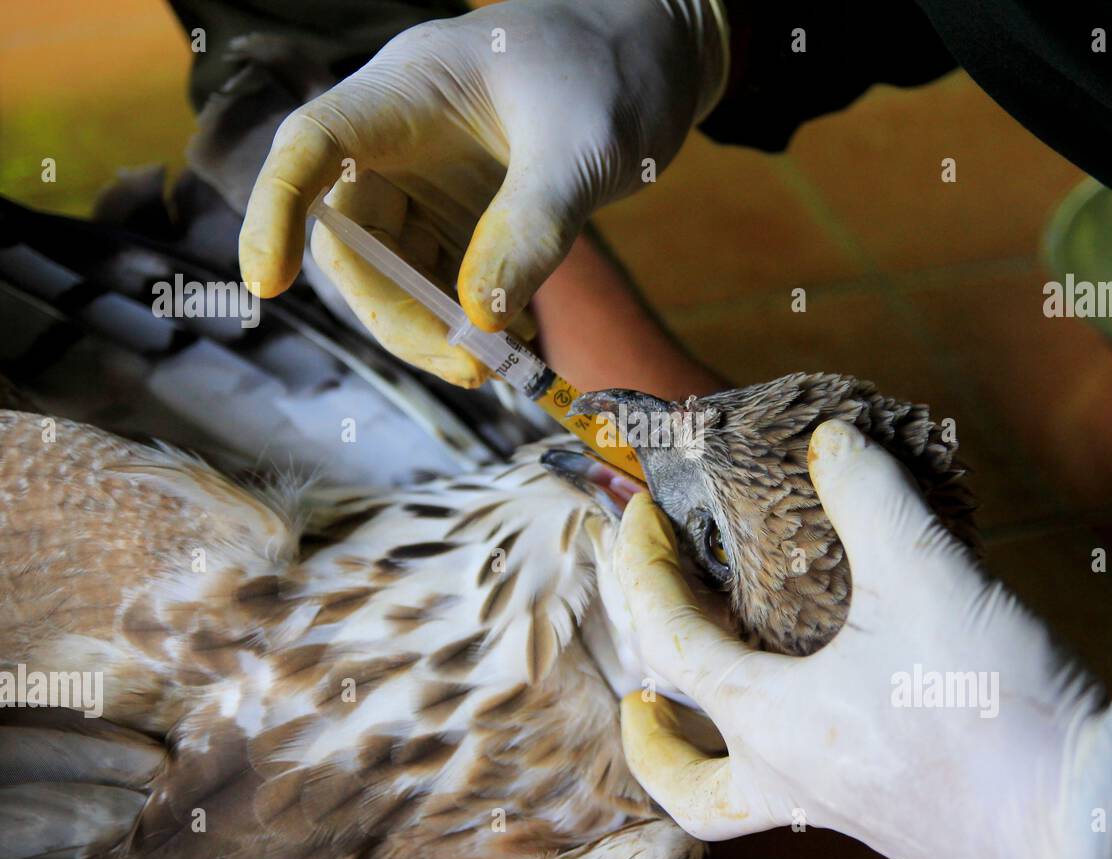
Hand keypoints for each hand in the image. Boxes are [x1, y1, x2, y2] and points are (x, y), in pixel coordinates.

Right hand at [239, 0, 728, 386]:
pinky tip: (519, 343)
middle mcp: (399, 140)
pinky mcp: (464, 214)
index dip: (275, 212)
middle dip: (399, 314)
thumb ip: (531, 228)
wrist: (659, 52)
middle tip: (472, 367)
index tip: (266, 285)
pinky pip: (444, 279)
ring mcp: (429, 181)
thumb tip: (481, 319)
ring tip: (502, 366)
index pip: (312, 146)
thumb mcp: (583, 147)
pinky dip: (472, 320)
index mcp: (405, 94)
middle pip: (353, 239)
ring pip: (395, 272)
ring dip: (436, 330)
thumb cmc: (615, 69)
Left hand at [615, 420, 1111, 858]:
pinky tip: (812, 705)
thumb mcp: (924, 577)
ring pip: (725, 800)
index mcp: (771, 720)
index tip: (641, 516)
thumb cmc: (993, 711)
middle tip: (637, 661)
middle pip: (677, 766)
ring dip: (691, 754)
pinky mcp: (883, 814)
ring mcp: (833, 806)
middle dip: (646, 705)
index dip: (642, 570)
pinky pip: (793, 789)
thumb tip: (833, 439)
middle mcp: (787, 777)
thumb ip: (870, 496)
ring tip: (689, 710)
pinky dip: (769, 747)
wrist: (1088, 817)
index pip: (669, 641)